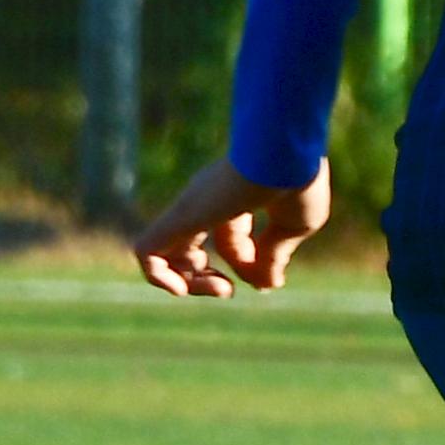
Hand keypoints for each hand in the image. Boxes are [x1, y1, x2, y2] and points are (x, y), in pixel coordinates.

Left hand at [137, 157, 337, 298]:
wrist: (284, 154)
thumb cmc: (297, 183)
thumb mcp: (292, 226)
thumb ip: (274, 255)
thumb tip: (269, 285)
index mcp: (237, 198)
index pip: (231, 239)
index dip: (246, 267)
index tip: (267, 282)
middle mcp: (208, 202)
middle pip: (190, 247)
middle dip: (205, 277)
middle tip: (228, 291)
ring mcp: (191, 209)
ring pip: (164, 252)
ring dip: (186, 282)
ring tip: (219, 289)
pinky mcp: (179, 217)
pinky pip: (146, 251)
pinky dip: (157, 275)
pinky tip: (182, 289)